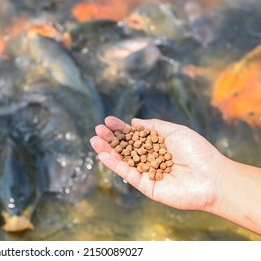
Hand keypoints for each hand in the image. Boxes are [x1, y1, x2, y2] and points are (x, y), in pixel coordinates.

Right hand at [90, 116, 225, 211]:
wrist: (212, 178)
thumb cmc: (198, 152)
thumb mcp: (175, 131)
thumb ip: (154, 126)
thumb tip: (134, 121)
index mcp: (157, 146)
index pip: (134, 136)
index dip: (121, 128)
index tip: (108, 120)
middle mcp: (150, 159)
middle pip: (126, 148)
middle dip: (111, 139)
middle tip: (98, 130)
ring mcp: (147, 173)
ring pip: (123, 161)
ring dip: (107, 151)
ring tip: (94, 140)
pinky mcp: (146, 186)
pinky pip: (128, 174)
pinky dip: (115, 165)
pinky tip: (103, 155)